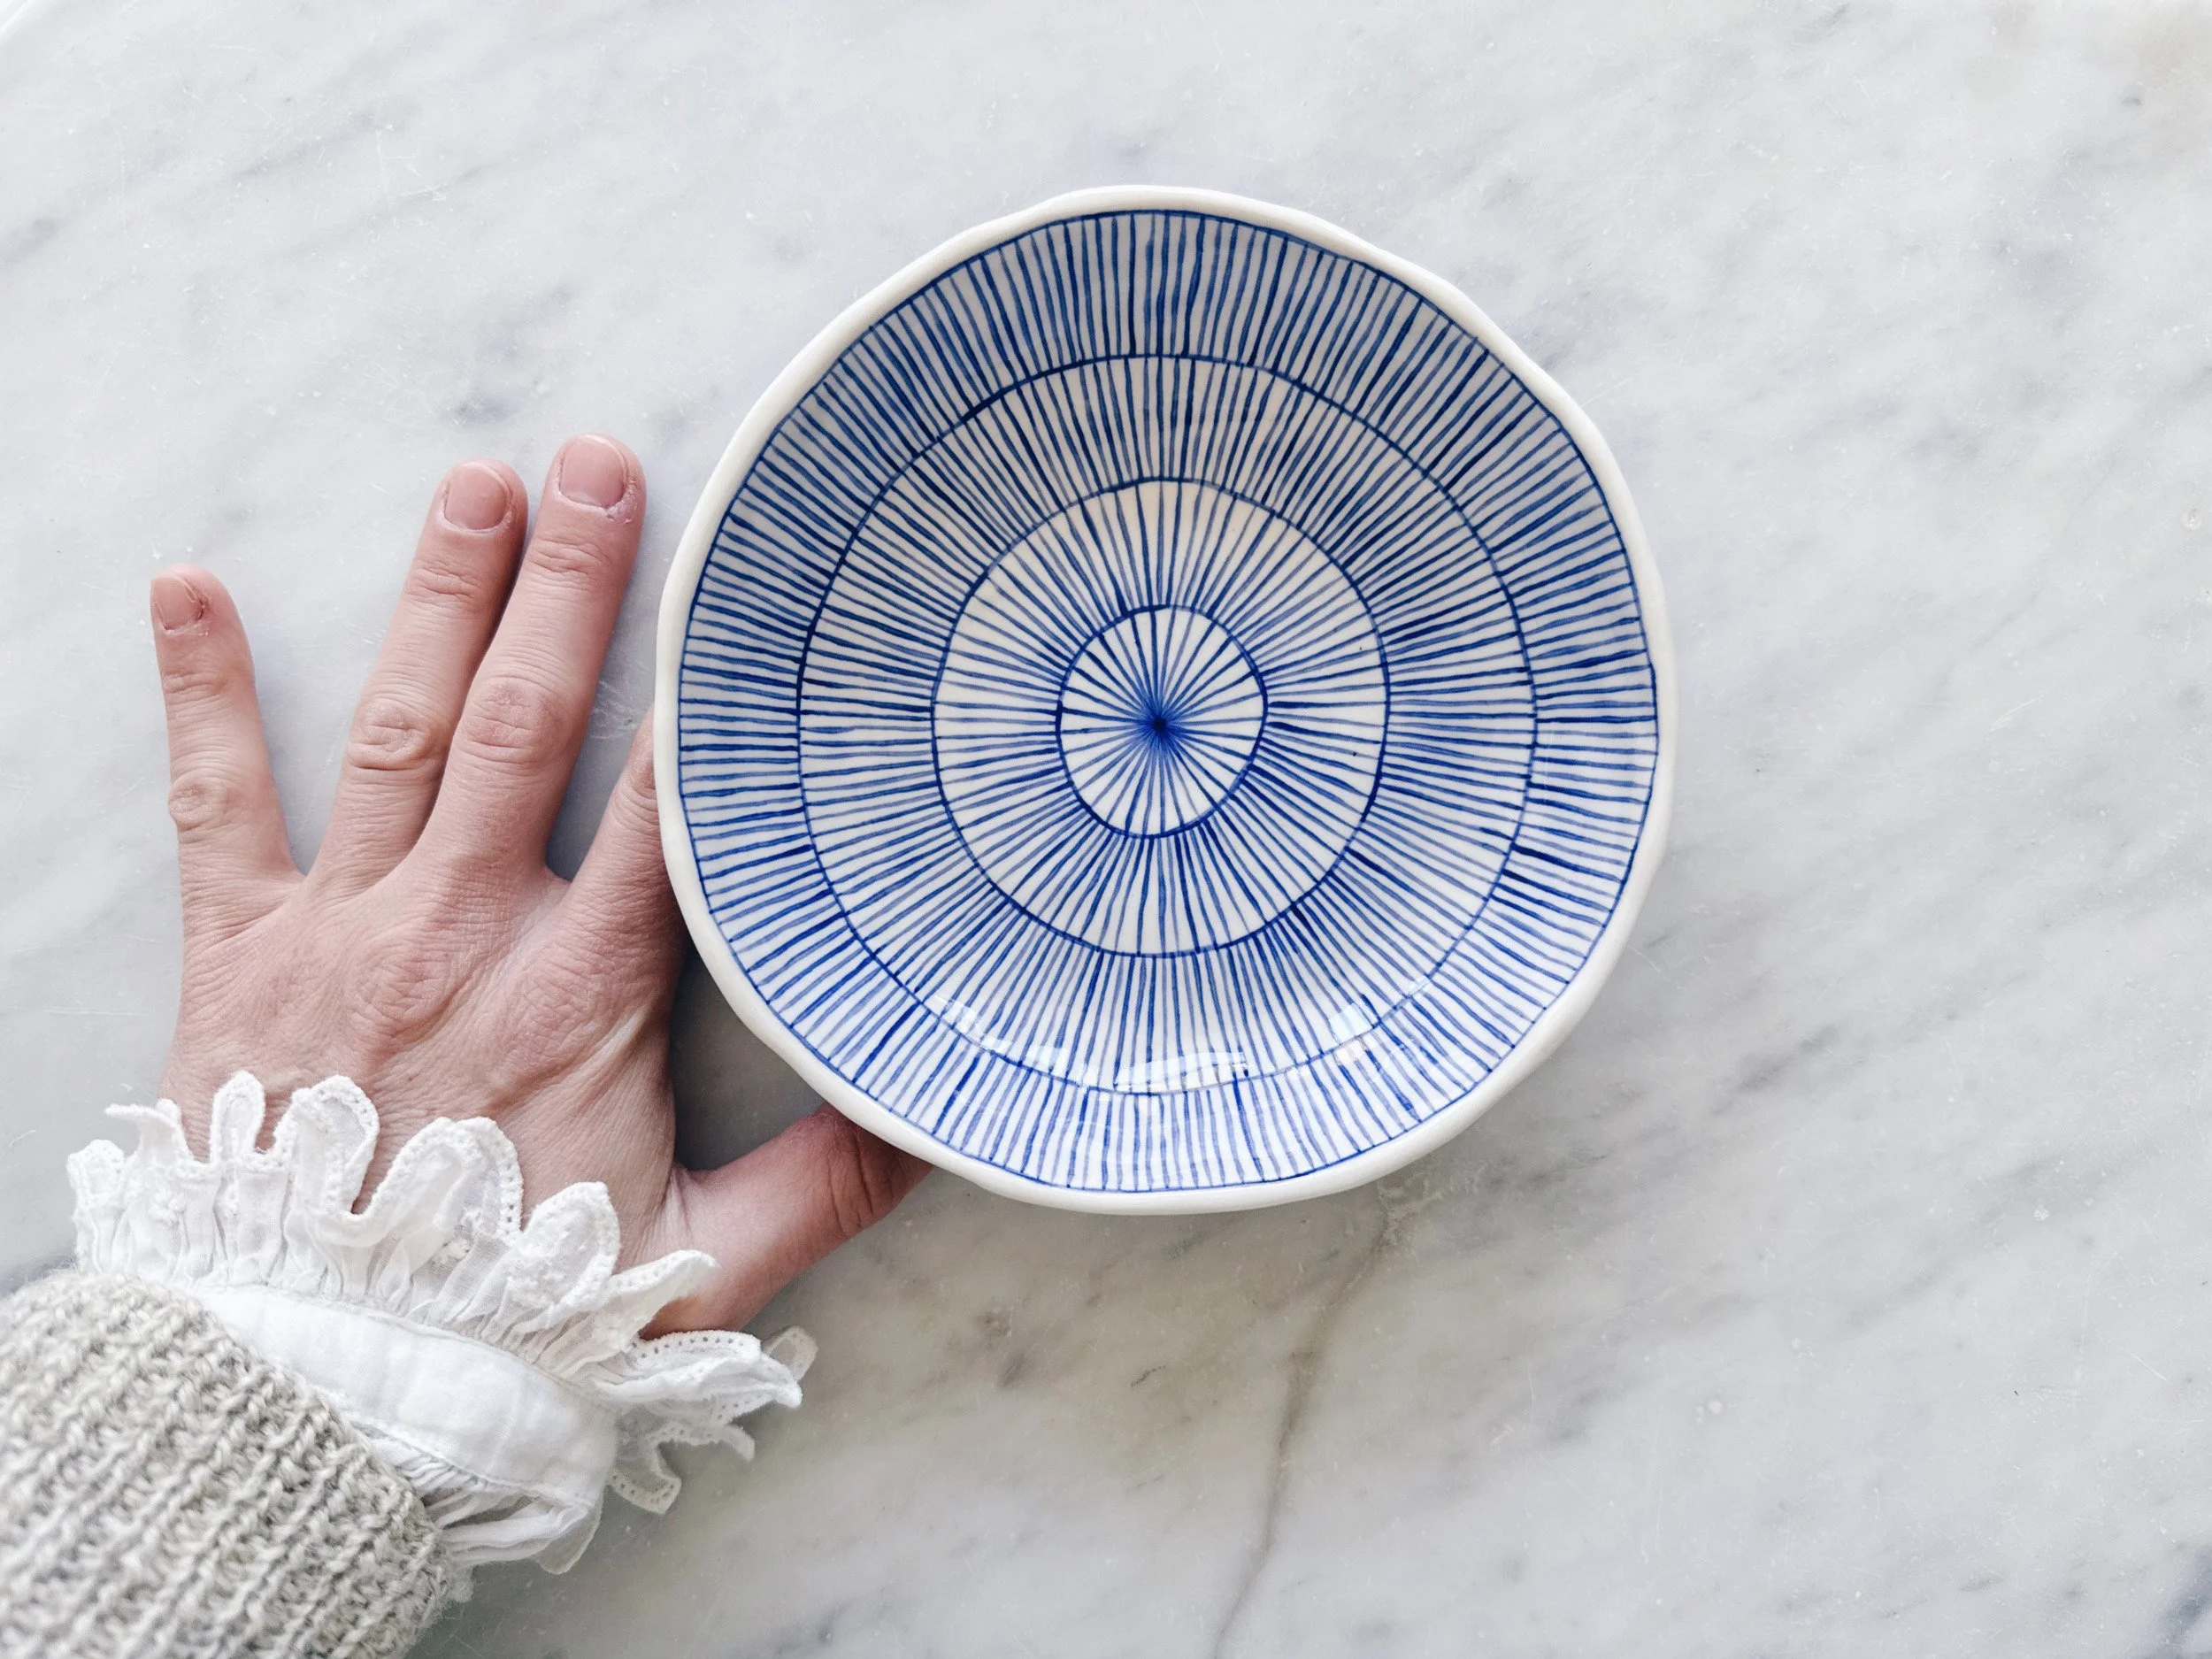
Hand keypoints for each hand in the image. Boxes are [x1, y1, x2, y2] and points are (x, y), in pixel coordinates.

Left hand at [148, 434, 927, 1330]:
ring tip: (476, 484)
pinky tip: (190, 588)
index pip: (654, 805)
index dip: (697, 694)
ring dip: (441, 600)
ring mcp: (343, 929)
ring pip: (403, 731)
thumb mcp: (700, 1264)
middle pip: (528, 725)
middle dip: (569, 586)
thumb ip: (828, 1182)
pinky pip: (216, 805)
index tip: (730, 595)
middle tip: (599, 462)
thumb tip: (947, 1116)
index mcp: (581, 992)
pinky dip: (202, 694)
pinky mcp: (236, 953)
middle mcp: (463, 931)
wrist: (319, 1375)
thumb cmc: (512, 1313)